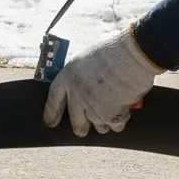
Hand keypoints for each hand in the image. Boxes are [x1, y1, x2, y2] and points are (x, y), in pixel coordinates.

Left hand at [43, 24, 163, 136]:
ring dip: (104, 122)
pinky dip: (121, 120)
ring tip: (112, 109)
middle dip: (81, 127)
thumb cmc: (109, 51)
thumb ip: (81, 74)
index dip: (51, 113)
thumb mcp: (85, 58)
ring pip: (98, 127)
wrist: (127, 58)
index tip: (51, 122)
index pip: (53, 101)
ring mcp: (94, 110)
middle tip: (87, 126)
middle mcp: (77, 97)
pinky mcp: (111, 117)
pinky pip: (116, 126)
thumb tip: (86, 82)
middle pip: (76, 123)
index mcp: (67, 79)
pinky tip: (125, 108)